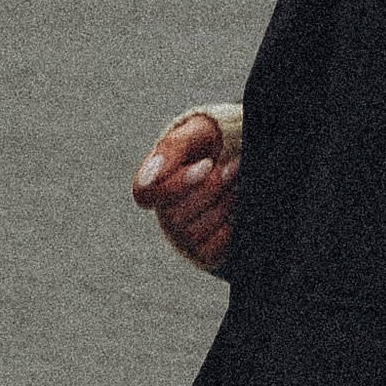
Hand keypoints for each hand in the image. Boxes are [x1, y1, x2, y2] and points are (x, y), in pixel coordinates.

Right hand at [134, 111, 239, 273]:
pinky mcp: (203, 251)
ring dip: (221, 206)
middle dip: (209, 189)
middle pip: (173, 215)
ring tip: (237, 185)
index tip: (207, 164)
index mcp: (153, 182)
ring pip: (192, 232)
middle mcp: (163, 211)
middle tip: (232, 168)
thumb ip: (170, 150)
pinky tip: (235, 210)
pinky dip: (227, 229)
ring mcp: (182, 235)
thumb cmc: (213, 145)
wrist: (242, 157)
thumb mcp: (195, 135)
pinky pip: (209, 249)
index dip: (176, 184)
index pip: (144, 195)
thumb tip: (149, 179)